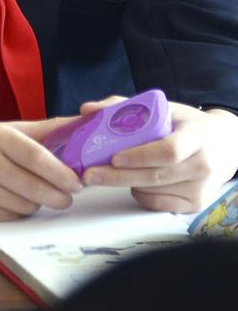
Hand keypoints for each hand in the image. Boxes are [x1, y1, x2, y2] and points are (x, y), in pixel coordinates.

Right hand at [0, 118, 83, 221]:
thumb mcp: (11, 129)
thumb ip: (48, 130)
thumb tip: (85, 123)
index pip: (36, 157)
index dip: (60, 173)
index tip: (76, 182)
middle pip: (34, 188)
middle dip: (58, 195)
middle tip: (67, 195)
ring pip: (26, 206)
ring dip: (36, 201)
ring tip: (29, 189)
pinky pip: (12, 217)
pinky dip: (18, 210)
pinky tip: (11, 197)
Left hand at [80, 98, 237, 212]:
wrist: (224, 144)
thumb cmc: (184, 124)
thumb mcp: (162, 108)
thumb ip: (122, 106)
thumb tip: (86, 109)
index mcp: (196, 136)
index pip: (168, 151)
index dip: (140, 156)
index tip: (113, 157)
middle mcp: (202, 165)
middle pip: (156, 176)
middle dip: (119, 176)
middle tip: (90, 175)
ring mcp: (201, 188)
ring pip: (154, 191)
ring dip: (126, 183)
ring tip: (107, 173)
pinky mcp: (196, 204)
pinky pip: (159, 204)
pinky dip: (140, 194)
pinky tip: (133, 181)